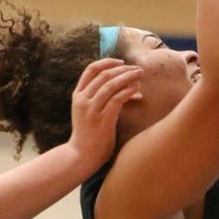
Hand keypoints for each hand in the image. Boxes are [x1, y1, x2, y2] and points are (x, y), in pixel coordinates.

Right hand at [66, 59, 141, 176]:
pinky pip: (116, 100)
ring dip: (127, 77)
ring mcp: (91, 110)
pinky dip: (128, 92)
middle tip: (137, 69)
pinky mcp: (102, 120)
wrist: (82, 156)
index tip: (121, 62)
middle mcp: (83, 100)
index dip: (107, 62)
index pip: (91, 70)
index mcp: (78, 95)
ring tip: (140, 75)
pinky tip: (137, 89)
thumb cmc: (90, 135)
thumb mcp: (89, 113)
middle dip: (123, 69)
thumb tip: (126, 88)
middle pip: (104, 75)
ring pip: (110, 85)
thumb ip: (100, 99)